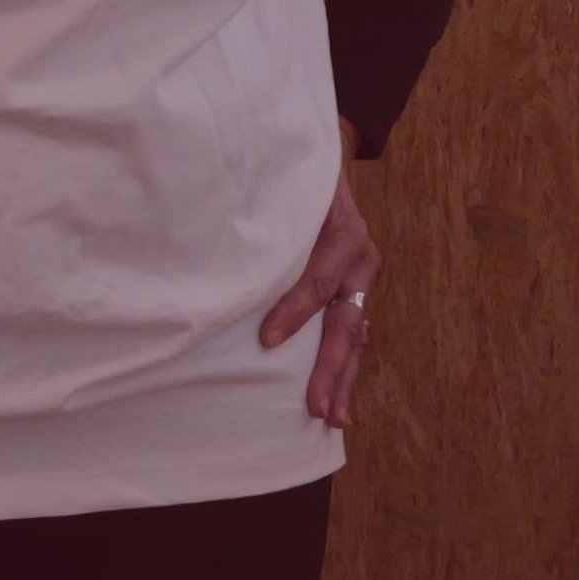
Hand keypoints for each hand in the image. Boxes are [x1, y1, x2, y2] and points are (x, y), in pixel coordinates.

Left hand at [258, 118, 381, 429]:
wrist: (328, 162)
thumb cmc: (298, 176)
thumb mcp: (291, 184)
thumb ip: (271, 213)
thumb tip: (218, 241)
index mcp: (345, 232)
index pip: (319, 279)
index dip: (295, 310)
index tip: (267, 340)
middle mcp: (360, 260)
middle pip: (347, 320)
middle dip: (332, 366)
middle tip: (317, 406)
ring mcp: (361, 281)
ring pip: (356, 335)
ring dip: (343, 377)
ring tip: (333, 417)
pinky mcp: (354, 293)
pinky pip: (352, 333)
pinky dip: (343, 367)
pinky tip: (333, 399)